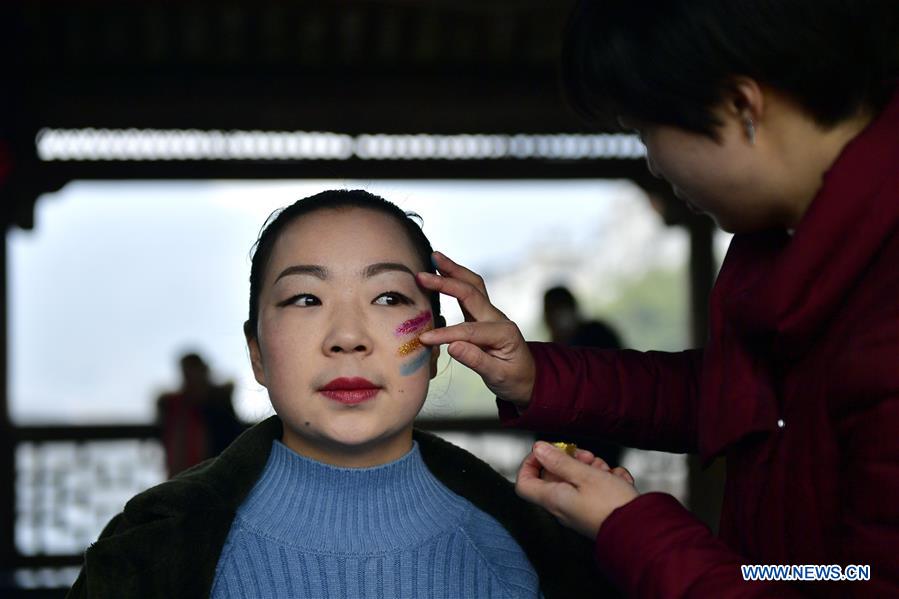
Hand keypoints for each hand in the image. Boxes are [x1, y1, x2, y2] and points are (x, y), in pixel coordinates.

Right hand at [416, 252, 535, 406]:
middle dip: (447, 282)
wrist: (528, 378)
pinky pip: (469, 291)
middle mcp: (498, 318)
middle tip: (422, 274)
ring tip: (435, 257)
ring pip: (473, 285)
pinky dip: (455, 279)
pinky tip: (441, 272)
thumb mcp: (498, 377)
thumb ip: (476, 361)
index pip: (469, 330)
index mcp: (504, 333)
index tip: (424, 339)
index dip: (445, 334)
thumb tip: (452, 346)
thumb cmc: (514, 380)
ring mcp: (491, 314)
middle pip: (472, 292)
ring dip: (453, 270)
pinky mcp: (483, 315)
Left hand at [516, 441, 638, 538]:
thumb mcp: (584, 475)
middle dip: (572, 461)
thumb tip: (538, 449)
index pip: (524, 483)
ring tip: (607, 471)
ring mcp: (580, 509)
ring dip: (594, 469)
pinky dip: (608, 480)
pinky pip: (597, 489)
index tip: (545, 452)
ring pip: (579, 479)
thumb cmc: (611, 505)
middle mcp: (563, 506)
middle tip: (587, 456)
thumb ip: (559, 461)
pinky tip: (619, 481)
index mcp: (553, 499)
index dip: (530, 463)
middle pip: (556, 476)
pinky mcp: (596, 511)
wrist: (640, 531)